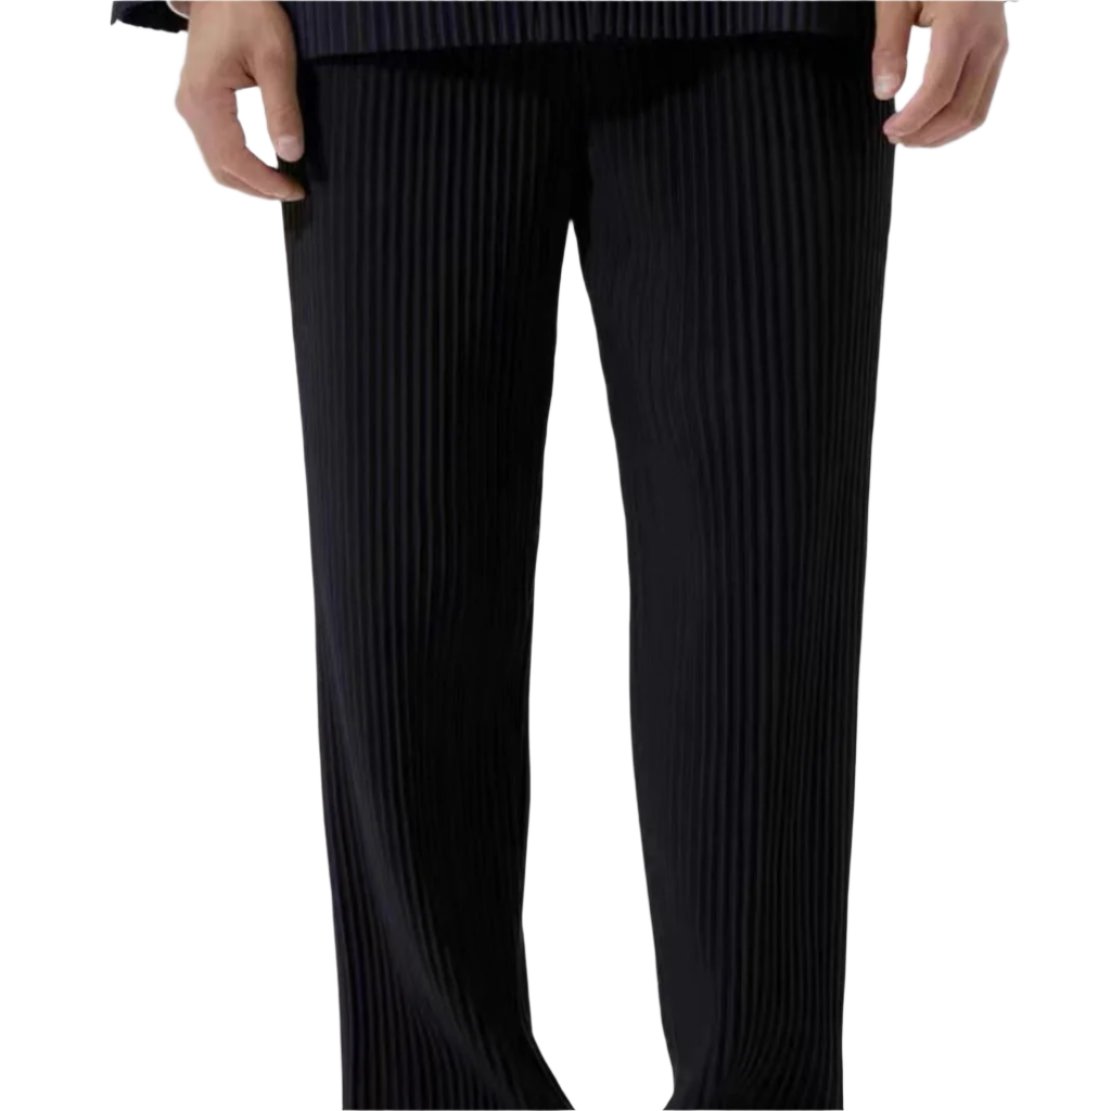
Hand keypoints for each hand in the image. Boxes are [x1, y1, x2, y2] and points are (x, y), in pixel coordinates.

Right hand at [174, 1, 304, 199]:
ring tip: (283, 183)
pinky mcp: (198, 98)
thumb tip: (291, 154)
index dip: (266, 183)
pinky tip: (264, 165)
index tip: (296, 191)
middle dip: (257, 188)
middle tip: (294, 192)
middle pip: (221, 168)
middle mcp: (190, 105)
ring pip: (217, 160)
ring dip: (249, 178)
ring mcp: (191, 103)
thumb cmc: (248, 8)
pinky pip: (216, 144)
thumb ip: (282, 108)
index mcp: (205, 98)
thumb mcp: (276, 58)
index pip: (234, 160)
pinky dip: (240, 162)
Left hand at [873, 2, 1007, 146]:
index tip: (889, 130)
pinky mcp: (998, 50)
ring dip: (941, 135)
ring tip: (911, 137)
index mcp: (961, 22)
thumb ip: (889, 45)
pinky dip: (955, 121)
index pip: (939, 91)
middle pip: (961, 109)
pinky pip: (981, 99)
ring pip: (976, 112)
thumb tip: (885, 93)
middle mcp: (987, 38)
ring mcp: (998, 46)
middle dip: (925, 134)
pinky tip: (931, 123)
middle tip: (895, 137)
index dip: (913, 120)